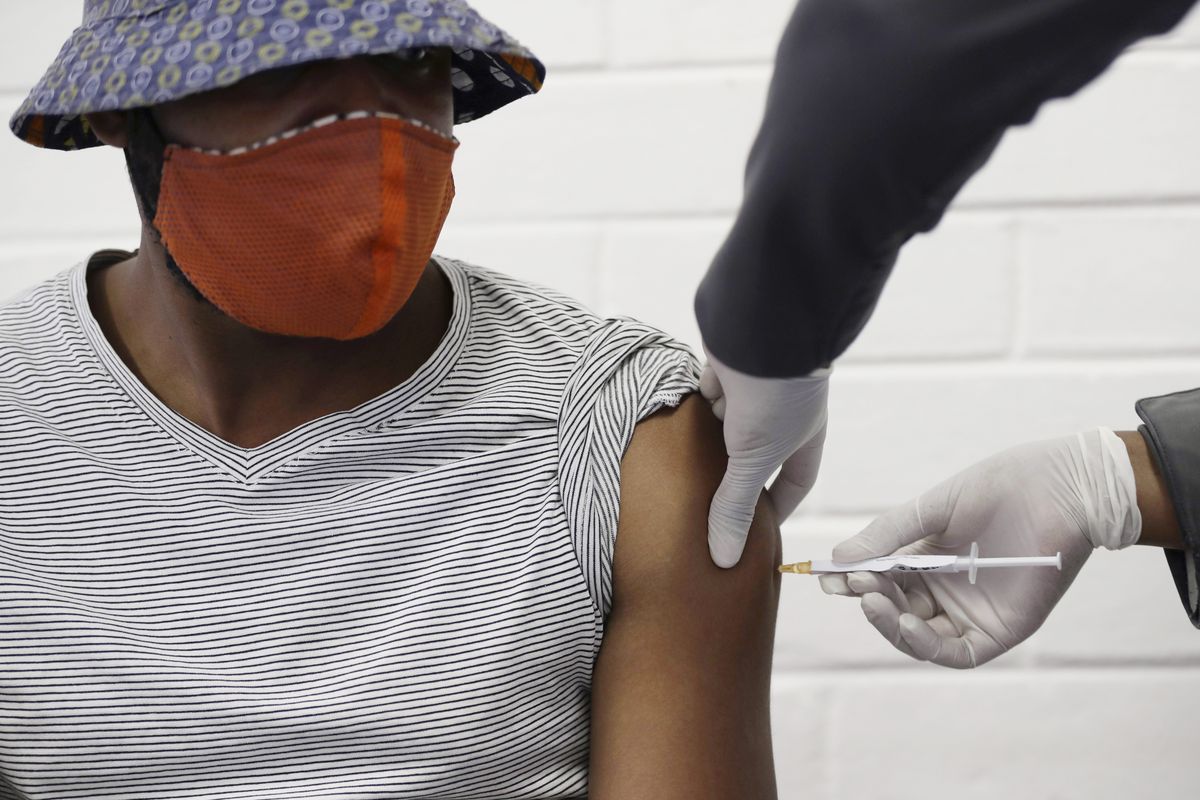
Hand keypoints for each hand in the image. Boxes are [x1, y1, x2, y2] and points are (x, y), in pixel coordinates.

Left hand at [701, 343, 828, 567]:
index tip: (759, 535)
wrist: (760, 326)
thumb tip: (723, 560)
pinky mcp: (723, 367)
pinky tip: (671, 429)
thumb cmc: (776, 396)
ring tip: (679, 477)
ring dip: (708, 443)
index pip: (794, 482)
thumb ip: (735, 506)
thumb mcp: (753, 460)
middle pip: (755, 456)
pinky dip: (693, 408)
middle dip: (734, 478)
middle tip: (708, 510)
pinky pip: (704, 394)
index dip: (778, 508)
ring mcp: (752, 389)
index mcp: (804, 437)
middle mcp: (780, 414)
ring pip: (725, 425)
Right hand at [822, 429, 1141, 667]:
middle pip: (895, 610)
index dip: (854, 580)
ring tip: (872, 598)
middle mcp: (946, 590)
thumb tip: (838, 560)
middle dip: (870, 598)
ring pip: (918, 636)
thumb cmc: (1003, 488)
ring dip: (890, 623)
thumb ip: (888, 535)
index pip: (881, 580)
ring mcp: (971, 613)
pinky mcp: (999, 631)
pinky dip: (924, 643)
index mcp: (928, 559)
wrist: (1063, 487)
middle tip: (856, 582)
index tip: (828, 577)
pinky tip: (904, 622)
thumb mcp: (932, 509)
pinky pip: (954, 652)